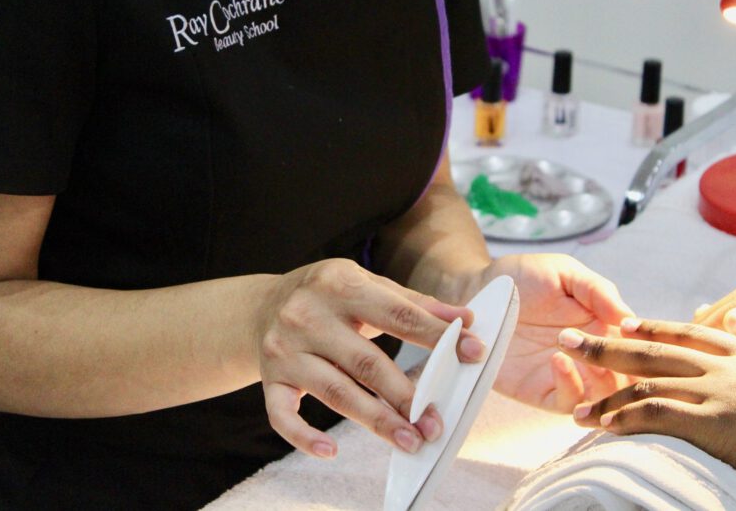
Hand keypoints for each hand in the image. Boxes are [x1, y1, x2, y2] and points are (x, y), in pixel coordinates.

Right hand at [255, 259, 483, 458]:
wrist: (262, 306)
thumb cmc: (329, 296)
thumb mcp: (367, 286)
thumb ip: (414, 303)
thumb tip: (464, 319)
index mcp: (339, 283)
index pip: (397, 314)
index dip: (437, 335)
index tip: (473, 352)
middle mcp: (307, 314)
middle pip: (365, 361)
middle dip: (405, 396)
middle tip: (435, 423)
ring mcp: (284, 349)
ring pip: (335, 392)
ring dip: (375, 421)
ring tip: (408, 441)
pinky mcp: (269, 378)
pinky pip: (282, 414)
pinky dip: (304, 437)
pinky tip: (330, 451)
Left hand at [478, 254, 634, 411]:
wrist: (476, 291)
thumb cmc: (521, 277)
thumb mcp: (563, 272)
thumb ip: (597, 291)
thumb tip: (631, 319)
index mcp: (606, 326)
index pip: (640, 348)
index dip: (647, 348)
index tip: (639, 337)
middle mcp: (594, 356)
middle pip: (630, 379)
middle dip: (631, 372)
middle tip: (616, 353)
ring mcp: (570, 376)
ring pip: (606, 399)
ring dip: (604, 383)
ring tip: (584, 354)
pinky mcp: (542, 391)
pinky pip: (567, 403)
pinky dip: (571, 387)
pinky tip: (560, 359)